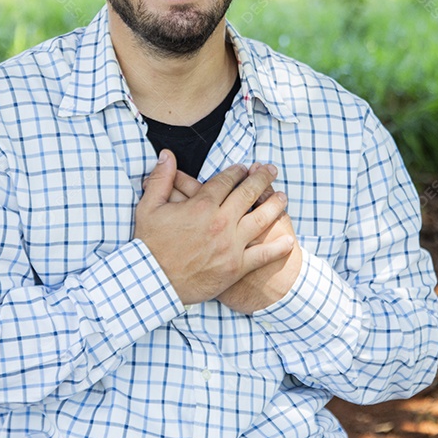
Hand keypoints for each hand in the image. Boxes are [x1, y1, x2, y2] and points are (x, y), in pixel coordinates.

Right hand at [161, 164, 302, 313]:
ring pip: (261, 219)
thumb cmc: (149, 245)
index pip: (227, 180)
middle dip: (262, 178)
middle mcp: (221, 222)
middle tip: (272, 170)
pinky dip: (278, 247)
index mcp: (202, 205)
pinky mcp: (236, 267)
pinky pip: (263, 254)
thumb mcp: (148, 207)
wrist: (153, 282)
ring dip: (275, 205)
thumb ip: (161, 179)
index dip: (238, 171)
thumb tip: (166, 155)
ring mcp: (231, 245)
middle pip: (248, 194)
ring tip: (283, 197)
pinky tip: (289, 241)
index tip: (245, 168)